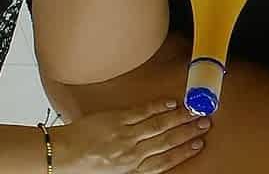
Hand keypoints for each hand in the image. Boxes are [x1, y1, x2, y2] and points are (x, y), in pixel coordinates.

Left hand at [53, 99, 210, 173]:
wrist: (62, 156)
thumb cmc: (87, 167)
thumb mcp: (117, 172)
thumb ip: (138, 164)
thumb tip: (160, 156)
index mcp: (133, 169)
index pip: (166, 159)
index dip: (185, 151)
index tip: (200, 143)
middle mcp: (133, 153)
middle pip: (168, 141)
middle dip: (189, 132)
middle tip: (205, 123)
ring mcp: (126, 135)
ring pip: (159, 125)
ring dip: (180, 117)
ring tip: (196, 111)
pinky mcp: (117, 119)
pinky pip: (143, 112)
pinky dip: (159, 106)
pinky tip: (171, 103)